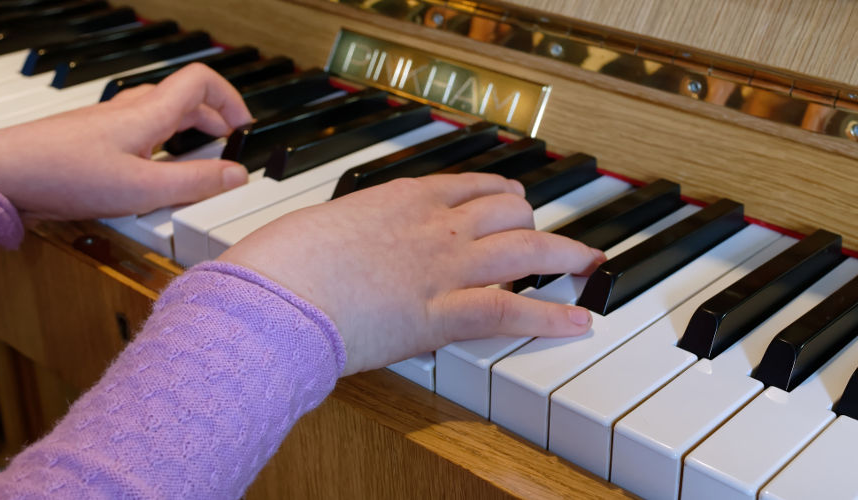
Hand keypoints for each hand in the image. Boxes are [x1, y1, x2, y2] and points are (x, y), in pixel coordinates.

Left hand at [0, 63, 252, 219]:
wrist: (5, 173)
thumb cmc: (65, 176)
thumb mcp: (142, 189)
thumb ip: (193, 183)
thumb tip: (235, 176)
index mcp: (148, 113)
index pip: (201, 81)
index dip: (230, 99)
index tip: (243, 129)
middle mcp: (130, 110)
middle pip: (184, 99)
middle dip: (213, 120)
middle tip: (225, 149)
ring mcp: (108, 123)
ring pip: (160, 114)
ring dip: (185, 131)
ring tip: (195, 162)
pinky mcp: (91, 139)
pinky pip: (137, 131)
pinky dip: (158, 145)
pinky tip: (151, 173)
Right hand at [218, 174, 605, 375]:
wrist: (277, 292)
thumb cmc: (285, 260)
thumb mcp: (323, 228)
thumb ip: (353, 233)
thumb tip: (352, 246)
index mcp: (401, 198)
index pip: (467, 184)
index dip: (498, 192)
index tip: (510, 198)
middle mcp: (434, 225)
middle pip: (508, 209)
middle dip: (532, 220)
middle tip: (546, 235)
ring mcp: (444, 268)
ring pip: (526, 249)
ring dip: (564, 256)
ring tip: (586, 264)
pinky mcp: (443, 315)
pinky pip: (513, 311)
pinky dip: (552, 317)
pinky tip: (577, 320)